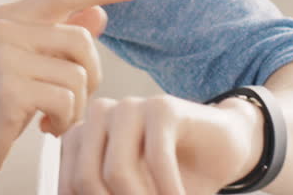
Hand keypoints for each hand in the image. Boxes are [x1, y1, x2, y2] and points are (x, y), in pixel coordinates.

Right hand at [0, 0, 143, 193]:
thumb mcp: (27, 65)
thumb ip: (60, 38)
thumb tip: (100, 13)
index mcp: (8, 17)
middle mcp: (4, 28)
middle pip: (81, 40)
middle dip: (91, 76)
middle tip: (72, 101)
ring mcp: (4, 57)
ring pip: (78, 73)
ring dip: (76, 105)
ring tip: (55, 118)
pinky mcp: (9, 88)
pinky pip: (67, 99)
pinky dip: (66, 120)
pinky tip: (46, 128)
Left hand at [58, 94, 260, 194]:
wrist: (222, 146)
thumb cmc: (172, 175)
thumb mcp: (130, 192)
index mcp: (81, 137)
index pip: (69, 187)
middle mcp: (99, 116)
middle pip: (86, 180)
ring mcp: (130, 107)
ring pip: (117, 171)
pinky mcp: (163, 107)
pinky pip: (156, 159)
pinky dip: (169, 190)